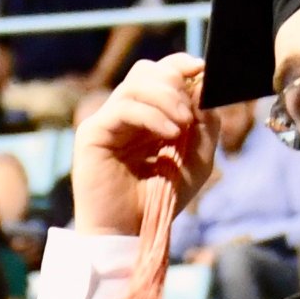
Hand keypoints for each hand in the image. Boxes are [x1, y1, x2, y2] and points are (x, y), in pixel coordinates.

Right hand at [70, 55, 217, 240]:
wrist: (131, 234)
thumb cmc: (161, 200)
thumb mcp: (198, 160)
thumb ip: (206, 125)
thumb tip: (204, 88)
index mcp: (149, 115)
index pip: (161, 73)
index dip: (181, 65)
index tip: (203, 70)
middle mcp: (126, 113)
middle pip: (146, 71)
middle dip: (174, 83)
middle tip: (191, 112)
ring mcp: (107, 121)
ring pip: (135, 84)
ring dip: (166, 98)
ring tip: (183, 125)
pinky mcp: (93, 133)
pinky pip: (123, 107)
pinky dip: (151, 115)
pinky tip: (170, 133)